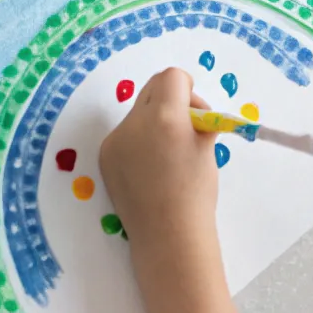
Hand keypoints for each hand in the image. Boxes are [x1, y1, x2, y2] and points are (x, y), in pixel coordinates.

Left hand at [99, 67, 219, 281]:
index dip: (188, 88)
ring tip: (167, 155)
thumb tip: (192, 111)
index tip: (196, 112)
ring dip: (154, 121)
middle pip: (152, 88)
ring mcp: (115, 138)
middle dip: (171, 100)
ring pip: (138, 113)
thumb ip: (198, 121)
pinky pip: (125, 134)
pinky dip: (139, 141)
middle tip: (186, 127)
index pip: (173, 77)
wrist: (168, 235)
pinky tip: (149, 169)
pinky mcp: (105, 155)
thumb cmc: (196, 192)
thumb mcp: (207, 149)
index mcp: (166, 116)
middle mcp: (135, 122)